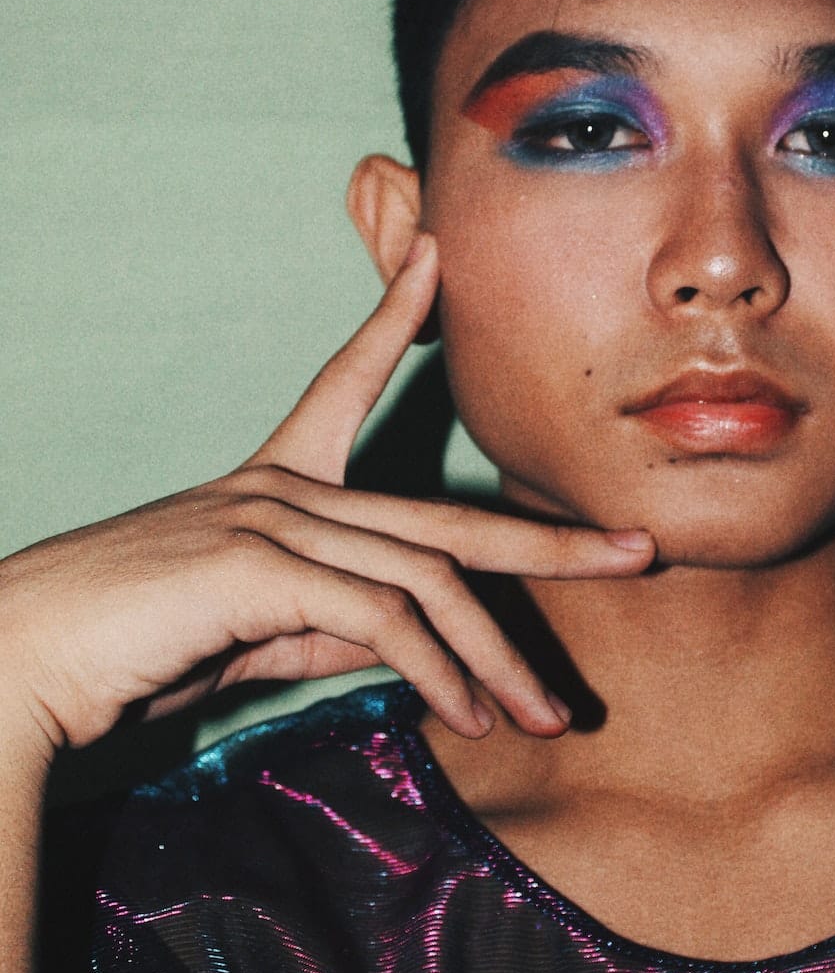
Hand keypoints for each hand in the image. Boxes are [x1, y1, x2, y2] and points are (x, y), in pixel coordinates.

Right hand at [0, 235, 653, 759]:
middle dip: (548, 540)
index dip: (390, 317)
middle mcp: (282, 486)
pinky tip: (473, 716)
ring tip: (549, 717)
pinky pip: (384, 620)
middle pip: (444, 514)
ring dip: (498, 655)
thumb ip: (327, 627)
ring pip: (429, 579)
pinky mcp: (260, 565)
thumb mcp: (251, 633)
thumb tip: (411, 652)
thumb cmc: (131, 650)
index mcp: (274, 483)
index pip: (344, 380)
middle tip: (634, 553)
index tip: (433, 255)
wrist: (26, 661)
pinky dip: (439, 671)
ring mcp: (274, 518)